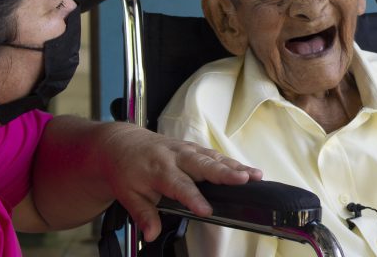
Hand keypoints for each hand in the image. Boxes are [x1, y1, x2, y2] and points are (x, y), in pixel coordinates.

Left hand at [96, 123, 262, 241]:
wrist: (121, 144)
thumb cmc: (127, 168)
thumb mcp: (128, 195)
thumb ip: (143, 214)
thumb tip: (151, 233)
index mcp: (158, 169)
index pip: (179, 185)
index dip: (193, 198)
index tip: (206, 210)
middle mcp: (176, 156)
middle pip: (203, 164)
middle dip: (225, 172)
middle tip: (244, 180)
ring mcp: (187, 149)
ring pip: (214, 157)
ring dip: (236, 166)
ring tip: (255, 175)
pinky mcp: (193, 148)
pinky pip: (215, 154)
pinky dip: (232, 162)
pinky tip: (247, 171)